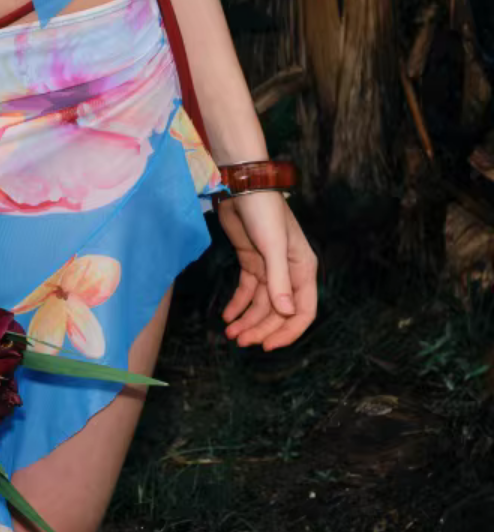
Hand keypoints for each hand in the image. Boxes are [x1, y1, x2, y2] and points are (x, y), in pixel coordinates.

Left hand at [214, 189, 317, 349]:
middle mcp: (289, 271)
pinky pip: (247, 290)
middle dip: (261, 328)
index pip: (303, 311)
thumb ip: (279, 281)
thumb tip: (287, 313)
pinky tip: (227, 315)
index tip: (267, 346)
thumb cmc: (264, 212)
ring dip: (247, 320)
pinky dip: (238, 304)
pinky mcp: (251, 260)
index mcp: (303, 269)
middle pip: (278, 311)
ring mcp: (269, 267)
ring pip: (261, 303)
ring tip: (230, 333)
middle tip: (240, 341)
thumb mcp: (273, 247)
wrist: (241, 185)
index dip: (288, 332)